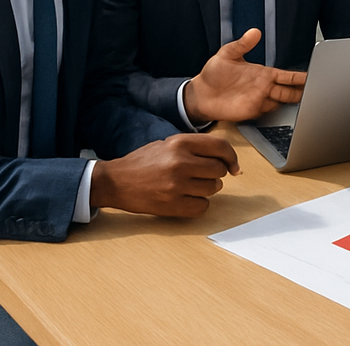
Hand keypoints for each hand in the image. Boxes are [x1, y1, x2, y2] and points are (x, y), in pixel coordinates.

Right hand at [90, 133, 238, 216]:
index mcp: (180, 142)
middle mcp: (180, 162)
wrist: (116, 181)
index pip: (220, 147)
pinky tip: (189, 199)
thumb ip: (195, 147)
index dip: (231, 157)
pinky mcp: (171, 205)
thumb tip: (225, 157)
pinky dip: (199, 204)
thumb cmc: (144, 161)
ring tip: (193, 186)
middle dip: (216, 174)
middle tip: (204, 176)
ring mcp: (176, 185)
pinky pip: (202, 207)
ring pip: (213, 188)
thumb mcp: (169, 143)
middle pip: (219, 170)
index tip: (233, 166)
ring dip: (208, 189)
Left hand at [183, 29, 306, 124]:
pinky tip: (289, 112)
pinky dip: (280, 113)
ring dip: (296, 102)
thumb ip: (242, 44)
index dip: (300, 76)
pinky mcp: (251, 111)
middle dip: (305, 90)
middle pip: (290, 90)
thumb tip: (254, 31)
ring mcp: (259, 100)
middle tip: (320, 90)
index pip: (286, 75)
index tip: (314, 74)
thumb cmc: (213, 74)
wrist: (199, 95)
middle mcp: (264, 87)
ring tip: (311, 101)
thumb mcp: (227, 54)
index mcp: (262, 73)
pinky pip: (270, 112)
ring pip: (283, 101)